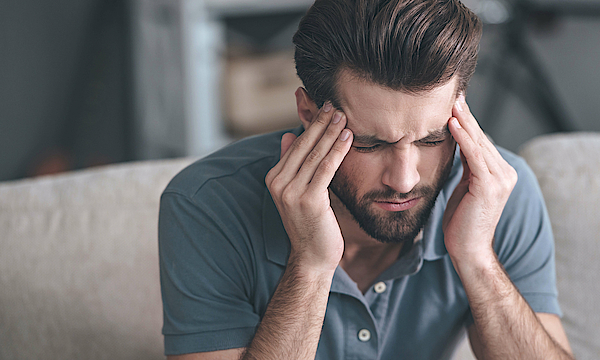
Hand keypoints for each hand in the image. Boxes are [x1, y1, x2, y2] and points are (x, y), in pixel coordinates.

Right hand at [265, 104, 352, 273]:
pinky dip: (337, 150)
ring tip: (343, 115)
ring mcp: (291, 192)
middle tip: (334, 103)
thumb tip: (289, 136)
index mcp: (274, 178)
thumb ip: (293, 164)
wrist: (312, 256)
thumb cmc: (310, 224)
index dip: (311, 125)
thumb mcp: (297, 192)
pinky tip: (348, 137)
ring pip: (315, 154)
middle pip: (304, 146)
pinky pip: (325, 168)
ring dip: (331, 132)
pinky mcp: (308, 199)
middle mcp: (279, 183)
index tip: (324, 108)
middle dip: (320, 123)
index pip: (295, 145)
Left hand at [443, 95, 517, 265]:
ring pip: (478, 143)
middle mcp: (504, 173)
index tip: (454, 103)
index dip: (467, 123)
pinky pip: (474, 156)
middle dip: (465, 116)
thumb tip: (456, 146)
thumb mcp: (463, 188)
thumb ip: (465, 168)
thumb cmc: (461, 223)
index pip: (480, 142)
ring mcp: (500, 179)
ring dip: (463, 121)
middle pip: (480, 139)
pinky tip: (452, 123)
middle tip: (453, 94)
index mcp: (499, 174)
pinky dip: (463, 138)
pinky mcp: (489, 186)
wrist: (468, 250)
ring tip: (451, 103)